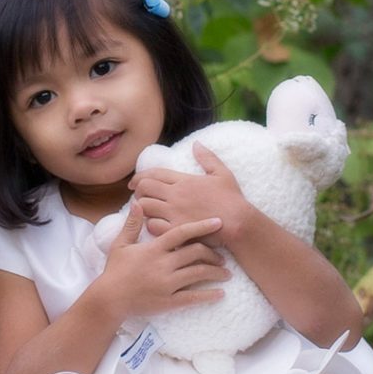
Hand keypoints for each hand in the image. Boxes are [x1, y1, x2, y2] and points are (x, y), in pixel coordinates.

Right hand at [97, 205, 228, 320]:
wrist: (109, 299)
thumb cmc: (115, 271)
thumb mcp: (121, 245)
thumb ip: (132, 224)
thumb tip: (138, 203)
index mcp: (154, 249)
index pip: (182, 233)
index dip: (202, 226)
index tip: (219, 221)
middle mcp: (163, 264)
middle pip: (196, 253)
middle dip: (213, 253)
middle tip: (223, 256)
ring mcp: (167, 284)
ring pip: (198, 274)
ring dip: (216, 273)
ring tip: (226, 274)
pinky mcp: (169, 301)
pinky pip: (193, 298)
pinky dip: (209, 295)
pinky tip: (220, 294)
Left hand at [132, 145, 251, 241]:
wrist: (239, 223)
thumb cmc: (232, 199)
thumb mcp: (222, 173)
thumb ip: (207, 158)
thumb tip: (197, 144)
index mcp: (184, 180)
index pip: (153, 173)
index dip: (139, 177)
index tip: (133, 183)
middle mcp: (176, 195)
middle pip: (144, 188)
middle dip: (138, 191)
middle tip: (140, 197)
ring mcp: (174, 213)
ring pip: (144, 207)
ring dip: (142, 209)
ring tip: (146, 212)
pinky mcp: (176, 230)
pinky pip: (152, 226)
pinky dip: (150, 225)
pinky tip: (156, 226)